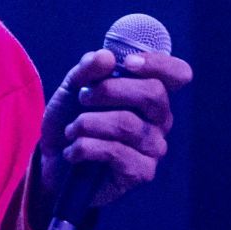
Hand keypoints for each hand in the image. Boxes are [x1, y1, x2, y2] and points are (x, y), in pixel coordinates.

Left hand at [38, 47, 192, 211]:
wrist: (53, 162)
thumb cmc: (71, 119)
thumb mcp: (73, 87)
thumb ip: (88, 69)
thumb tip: (108, 57)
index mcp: (151, 94)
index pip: (177, 74)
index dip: (159, 64)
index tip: (127, 63)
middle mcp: (160, 120)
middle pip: (153, 93)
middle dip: (110, 90)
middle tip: (83, 96)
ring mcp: (154, 147)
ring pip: (128, 124)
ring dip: (88, 123)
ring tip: (71, 129)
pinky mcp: (141, 172)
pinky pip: (116, 151)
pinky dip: (85, 147)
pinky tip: (72, 152)